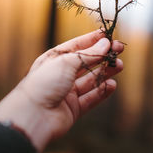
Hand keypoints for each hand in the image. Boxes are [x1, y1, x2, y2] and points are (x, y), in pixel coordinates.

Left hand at [0, 30, 123, 152]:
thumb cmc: (44, 83)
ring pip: (91, 80)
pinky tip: (112, 84)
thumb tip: (105, 43)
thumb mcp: (67, 62)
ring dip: (106, 72)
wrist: (32, 116)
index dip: (93, 40)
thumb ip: (89, 54)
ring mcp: (67, 92)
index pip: (77, 46)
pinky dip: (102, 91)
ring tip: (119, 66)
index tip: (109, 35)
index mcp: (54, 59)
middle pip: (86, 63)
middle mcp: (60, 75)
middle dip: (103, 55)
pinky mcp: (73, 109)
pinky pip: (91, 98)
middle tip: (119, 50)